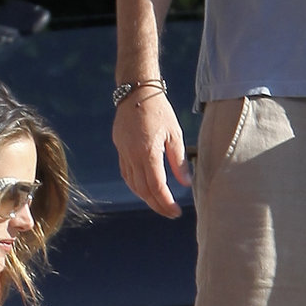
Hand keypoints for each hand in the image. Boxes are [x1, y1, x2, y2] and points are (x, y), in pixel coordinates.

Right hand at [111, 90, 191, 218]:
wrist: (135, 93)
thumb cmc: (159, 110)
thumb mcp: (175, 134)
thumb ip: (179, 161)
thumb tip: (186, 184)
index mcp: (148, 152)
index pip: (157, 186)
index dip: (166, 202)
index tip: (176, 212)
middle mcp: (133, 156)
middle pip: (144, 190)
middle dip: (157, 205)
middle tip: (170, 213)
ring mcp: (124, 154)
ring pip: (133, 185)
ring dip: (146, 198)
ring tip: (160, 204)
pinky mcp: (120, 151)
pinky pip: (127, 175)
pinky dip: (137, 186)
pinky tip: (146, 190)